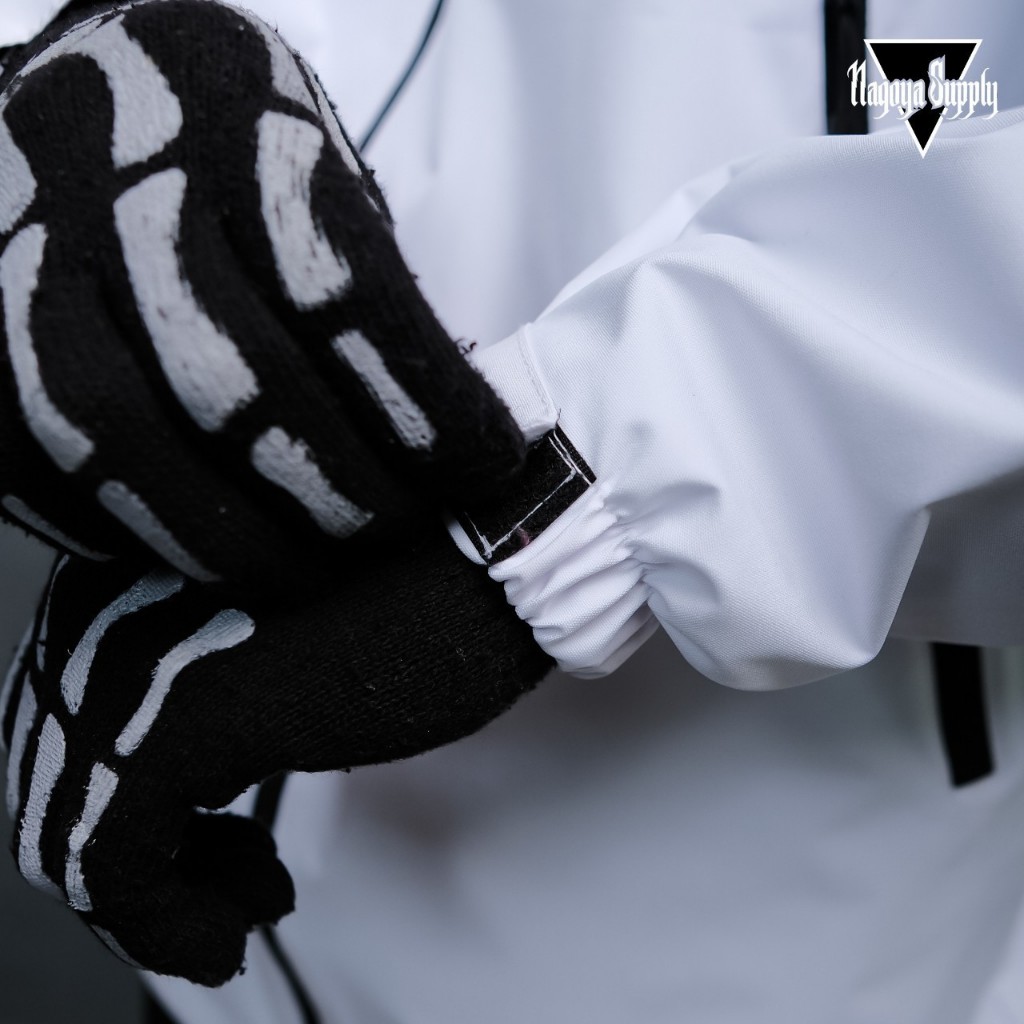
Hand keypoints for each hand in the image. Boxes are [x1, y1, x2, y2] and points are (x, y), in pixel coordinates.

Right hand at [0, 0, 524, 588]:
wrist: (88, 101)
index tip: (480, 469)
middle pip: (226, 372)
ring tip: (306, 575)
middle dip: (330, 485)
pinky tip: (201, 553)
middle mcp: (103, 162)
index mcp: (225, 100)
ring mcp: (11, 245)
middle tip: (392, 534)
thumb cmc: (233, 147)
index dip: (422, 401)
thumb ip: (364, 270)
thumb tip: (442, 431)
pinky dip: (123, 527)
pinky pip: (29, 459)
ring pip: (114, 427)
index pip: (340, 284)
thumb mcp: (317, 155)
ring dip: (226, 532)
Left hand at [1, 531, 551, 984]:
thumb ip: (206, 681)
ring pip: (63, 818)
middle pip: (51, 764)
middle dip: (137, 851)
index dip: (109, 787)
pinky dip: (163, 923)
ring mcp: (145, 654)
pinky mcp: (193, 714)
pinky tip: (234, 924)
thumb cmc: (421, 589)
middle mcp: (115, 598)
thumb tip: (180, 784)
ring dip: (153, 898)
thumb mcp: (284, 640)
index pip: (58, 705)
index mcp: (132, 566)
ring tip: (239, 902)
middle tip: (226, 877)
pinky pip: (109, 859)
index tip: (200, 835)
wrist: (497, 559)